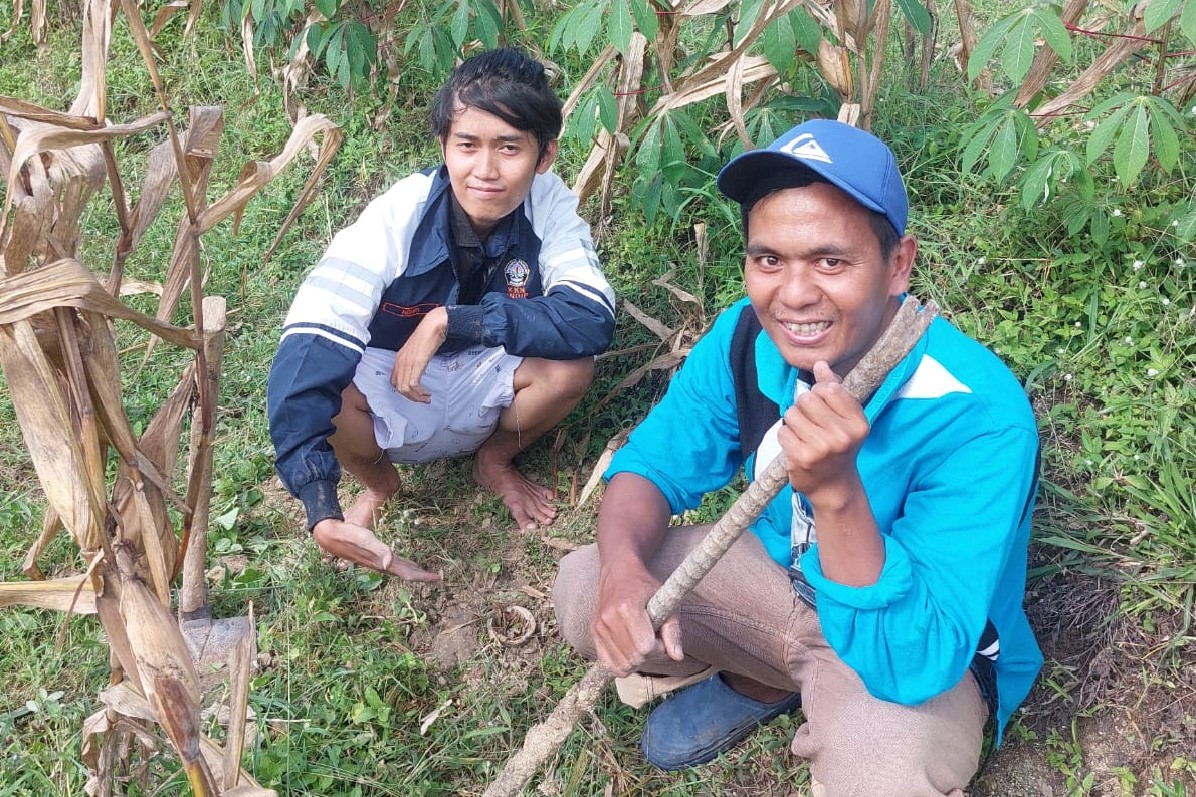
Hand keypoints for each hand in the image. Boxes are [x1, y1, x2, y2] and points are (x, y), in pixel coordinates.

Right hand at [312, 518, 440, 581]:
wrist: (330, 535)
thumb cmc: (349, 535)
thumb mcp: (366, 539)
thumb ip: (379, 550)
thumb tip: (390, 563)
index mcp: (384, 563)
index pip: (407, 573)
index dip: (423, 577)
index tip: (437, 579)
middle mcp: (382, 564)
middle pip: (406, 573)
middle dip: (422, 576)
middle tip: (437, 578)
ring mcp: (378, 561)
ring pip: (400, 568)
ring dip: (414, 571)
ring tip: (425, 573)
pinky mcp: (374, 555)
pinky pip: (394, 563)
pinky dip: (404, 564)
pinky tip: (406, 562)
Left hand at [391, 308, 447, 402]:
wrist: (433, 326)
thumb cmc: (427, 336)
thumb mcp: (417, 351)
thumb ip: (414, 361)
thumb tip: (418, 371)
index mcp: (399, 359)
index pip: (394, 381)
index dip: (404, 391)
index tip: (415, 394)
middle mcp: (400, 362)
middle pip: (399, 388)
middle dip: (411, 397)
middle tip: (422, 400)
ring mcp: (407, 363)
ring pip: (404, 388)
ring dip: (416, 397)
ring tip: (426, 398)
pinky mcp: (416, 364)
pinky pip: (412, 384)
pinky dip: (419, 392)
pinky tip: (427, 392)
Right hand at [591, 564, 682, 676]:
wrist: (618, 573)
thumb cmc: (645, 586)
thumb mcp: (665, 601)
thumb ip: (673, 630)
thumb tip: (677, 657)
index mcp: (627, 608)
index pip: (646, 647)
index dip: (660, 648)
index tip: (662, 637)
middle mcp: (609, 618)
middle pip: (634, 658)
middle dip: (650, 655)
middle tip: (653, 640)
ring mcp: (599, 627)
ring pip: (622, 664)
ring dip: (636, 660)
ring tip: (641, 643)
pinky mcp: (594, 632)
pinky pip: (608, 663)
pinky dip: (621, 665)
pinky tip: (630, 652)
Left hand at [779, 360, 869, 502]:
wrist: (834, 486)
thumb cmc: (839, 447)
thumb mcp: (844, 419)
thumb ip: (833, 389)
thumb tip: (820, 364)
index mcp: (858, 422)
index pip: (829, 388)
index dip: (820, 394)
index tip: (824, 410)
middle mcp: (843, 435)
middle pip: (807, 399)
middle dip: (804, 408)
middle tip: (812, 425)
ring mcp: (823, 448)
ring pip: (792, 413)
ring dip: (793, 422)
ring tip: (805, 436)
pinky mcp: (803, 458)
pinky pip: (783, 431)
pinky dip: (786, 436)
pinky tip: (797, 446)